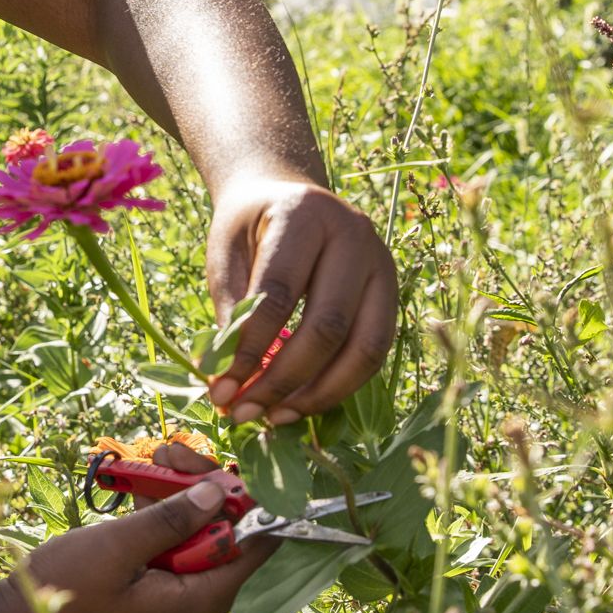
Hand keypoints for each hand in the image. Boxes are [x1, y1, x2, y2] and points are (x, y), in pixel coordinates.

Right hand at [0, 473, 273, 612]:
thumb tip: (221, 493)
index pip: (255, 548)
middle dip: (203, 490)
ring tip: (154, 457)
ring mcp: (173, 608)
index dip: (251, 503)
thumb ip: (173, 519)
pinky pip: (169, 556)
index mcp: (200, 603)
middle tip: (171, 450)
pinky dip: (157, 524)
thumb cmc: (65, 595)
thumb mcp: (117, 547)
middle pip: (223, 538)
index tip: (232, 463)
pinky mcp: (151, 602)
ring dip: (177, 500)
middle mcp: (196, 609)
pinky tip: (141, 488)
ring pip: (193, 542)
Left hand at [203, 174, 397, 425]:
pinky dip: (339, 386)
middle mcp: (354, 235)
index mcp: (304, 214)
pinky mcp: (392, 293)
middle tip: (244, 412)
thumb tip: (226, 381)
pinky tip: (301, 404)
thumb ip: (229, 310)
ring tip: (274, 417)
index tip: (220, 389)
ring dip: (317, 394)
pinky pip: (374, 352)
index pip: (279, 294)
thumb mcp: (226, 253)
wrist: (289, 195)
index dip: (250, 348)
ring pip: (364, 347)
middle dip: (283, 380)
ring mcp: (381, 264)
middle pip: (327, 326)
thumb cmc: (251, 226)